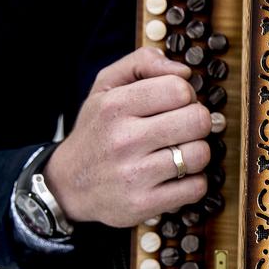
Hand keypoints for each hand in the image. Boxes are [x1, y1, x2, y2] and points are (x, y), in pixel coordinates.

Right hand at [45, 46, 210, 227]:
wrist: (68, 184)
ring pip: (200, 154)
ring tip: (178, 153)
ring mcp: (134, 174)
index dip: (186, 95)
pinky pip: (196, 187)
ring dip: (196, 153)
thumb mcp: (105, 86)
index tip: (176, 105)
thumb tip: (184, 71)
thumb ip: (142, 63)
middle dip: (197, 122)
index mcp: (115, 106)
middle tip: (182, 129)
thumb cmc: (97, 130)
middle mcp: (124, 140)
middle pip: (198, 120)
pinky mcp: (143, 204)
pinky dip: (193, 182)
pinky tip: (176, 177)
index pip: (179, 89)